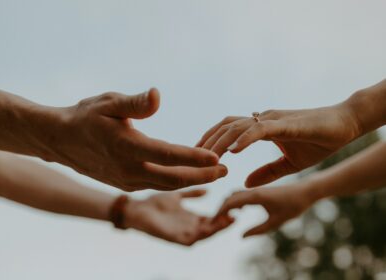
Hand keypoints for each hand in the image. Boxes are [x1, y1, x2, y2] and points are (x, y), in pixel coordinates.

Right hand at [47, 88, 226, 190]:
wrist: (60, 139)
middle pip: (173, 178)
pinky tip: (187, 172)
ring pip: (166, 185)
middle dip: (202, 175)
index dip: (195, 158)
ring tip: (213, 172)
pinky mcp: (125, 184)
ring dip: (192, 179)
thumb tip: (158, 95)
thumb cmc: (85, 116)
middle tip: (225, 170)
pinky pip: (156, 185)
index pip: (168, 156)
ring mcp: (126, 180)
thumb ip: (135, 103)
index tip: (219, 158)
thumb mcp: (108, 102)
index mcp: (126, 147)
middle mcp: (128, 170)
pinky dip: (175, 180)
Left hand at [124, 190, 233, 245]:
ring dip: (216, 229)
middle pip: (212, 228)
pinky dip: (200, 235)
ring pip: (204, 235)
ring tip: (226, 220)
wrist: (136, 208)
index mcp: (191, 218)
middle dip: (224, 222)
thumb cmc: (154, 203)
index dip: (224, 213)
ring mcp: (181, 233)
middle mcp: (189, 227)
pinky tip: (208, 227)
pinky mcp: (173, 238)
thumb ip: (191, 193)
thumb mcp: (177, 196)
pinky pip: (190, 240)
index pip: (212, 218)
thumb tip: (207, 189)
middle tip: (235, 213)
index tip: (235, 204)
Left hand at [197, 102, 360, 186]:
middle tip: (193, 158)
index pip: (228, 129)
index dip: (211, 141)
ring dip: (221, 142)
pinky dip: (244, 139)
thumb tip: (245, 182)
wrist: (345, 125)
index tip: (198, 156)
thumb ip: (267, 172)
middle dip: (208, 141)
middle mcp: (263, 119)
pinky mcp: (285, 123)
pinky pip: (259, 129)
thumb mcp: (288, 164)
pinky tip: (233, 152)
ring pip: (238, 126)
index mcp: (262, 127)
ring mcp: (273, 119)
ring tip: (209, 160)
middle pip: (226, 125)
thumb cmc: (318, 141)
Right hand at [216, 184, 312, 236]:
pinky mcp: (259, 190)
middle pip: (229, 198)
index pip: (230, 203)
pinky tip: (241, 211)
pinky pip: (241, 194)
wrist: (305, 191)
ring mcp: (255, 190)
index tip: (213, 223)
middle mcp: (252, 191)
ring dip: (227, 205)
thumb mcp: (276, 222)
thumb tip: (241, 236)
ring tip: (227, 219)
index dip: (219, 213)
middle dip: (220, 210)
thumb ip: (258, 230)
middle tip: (217, 223)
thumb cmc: (293, 206)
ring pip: (234, 195)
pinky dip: (235, 202)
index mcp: (255, 196)